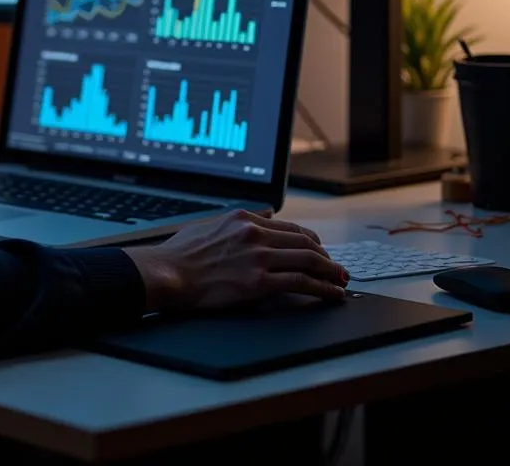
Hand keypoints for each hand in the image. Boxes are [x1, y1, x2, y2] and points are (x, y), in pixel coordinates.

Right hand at [124, 208, 348, 312]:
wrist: (168, 273)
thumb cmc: (181, 254)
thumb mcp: (210, 223)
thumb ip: (239, 220)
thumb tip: (263, 214)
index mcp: (244, 219)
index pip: (290, 227)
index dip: (311, 241)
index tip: (320, 251)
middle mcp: (255, 233)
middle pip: (306, 242)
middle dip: (327, 257)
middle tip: (337, 269)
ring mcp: (258, 257)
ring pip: (309, 260)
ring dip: (332, 272)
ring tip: (341, 281)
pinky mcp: (259, 282)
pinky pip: (302, 283)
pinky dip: (323, 289)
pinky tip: (332, 294)